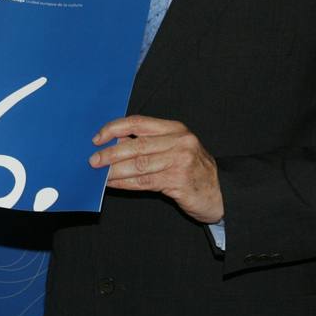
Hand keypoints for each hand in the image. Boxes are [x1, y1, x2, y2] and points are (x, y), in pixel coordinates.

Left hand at [90, 115, 222, 223]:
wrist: (223, 192)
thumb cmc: (192, 170)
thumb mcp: (174, 148)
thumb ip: (149, 143)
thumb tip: (113, 144)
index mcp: (175, 128)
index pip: (138, 122)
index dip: (114, 128)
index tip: (97, 138)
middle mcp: (179, 141)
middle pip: (136, 145)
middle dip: (110, 153)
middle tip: (92, 160)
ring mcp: (180, 161)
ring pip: (138, 165)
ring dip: (114, 171)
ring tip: (98, 175)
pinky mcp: (180, 181)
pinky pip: (145, 182)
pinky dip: (124, 183)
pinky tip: (112, 184)